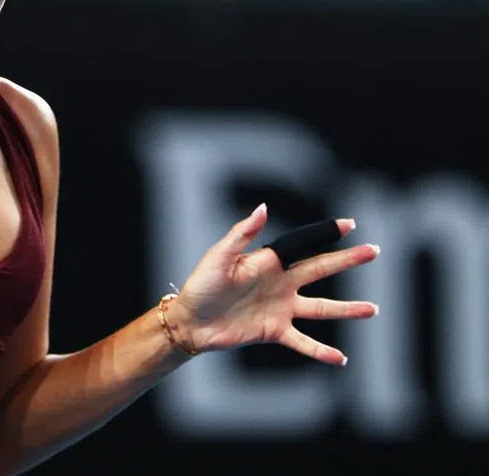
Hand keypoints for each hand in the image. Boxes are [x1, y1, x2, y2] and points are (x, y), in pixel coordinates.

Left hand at [167, 204, 379, 365]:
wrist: (191, 321)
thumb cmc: (201, 285)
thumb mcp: (220, 256)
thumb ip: (242, 233)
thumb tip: (263, 208)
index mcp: (269, 261)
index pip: (303, 243)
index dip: (325, 233)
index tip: (350, 225)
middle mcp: (280, 283)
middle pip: (321, 269)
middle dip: (347, 261)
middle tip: (374, 251)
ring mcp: (280, 308)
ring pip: (321, 308)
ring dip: (347, 309)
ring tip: (373, 309)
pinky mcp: (274, 331)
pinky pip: (303, 342)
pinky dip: (321, 351)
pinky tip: (341, 359)